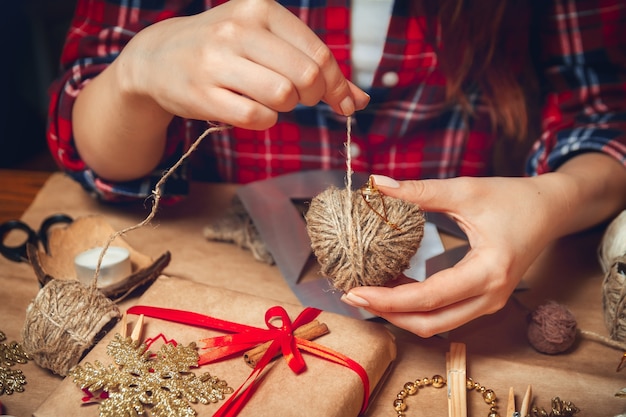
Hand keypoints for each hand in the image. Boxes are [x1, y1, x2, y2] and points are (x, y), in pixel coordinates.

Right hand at [117, 0, 368, 128]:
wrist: (158, 59)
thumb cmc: (224, 50)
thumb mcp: (266, 41)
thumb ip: (312, 64)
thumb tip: (360, 99)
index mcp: (260, 8)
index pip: (319, 53)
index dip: (339, 85)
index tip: (346, 104)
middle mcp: (237, 29)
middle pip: (306, 78)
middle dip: (314, 98)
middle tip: (302, 100)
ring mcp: (216, 61)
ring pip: (283, 97)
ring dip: (287, 108)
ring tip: (272, 99)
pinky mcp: (203, 94)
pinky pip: (258, 118)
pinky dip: (265, 121)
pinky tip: (252, 110)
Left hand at [340, 173, 574, 336]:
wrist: (550, 209)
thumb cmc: (512, 198)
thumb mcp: (465, 191)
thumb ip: (419, 191)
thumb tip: (376, 186)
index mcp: (489, 271)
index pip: (429, 298)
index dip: (388, 299)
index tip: (355, 290)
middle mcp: (491, 297)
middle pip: (429, 324)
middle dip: (387, 313)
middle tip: (353, 294)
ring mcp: (489, 303)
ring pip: (435, 324)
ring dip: (399, 312)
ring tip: (367, 290)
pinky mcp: (483, 300)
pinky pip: (443, 313)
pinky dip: (415, 306)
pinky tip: (392, 285)